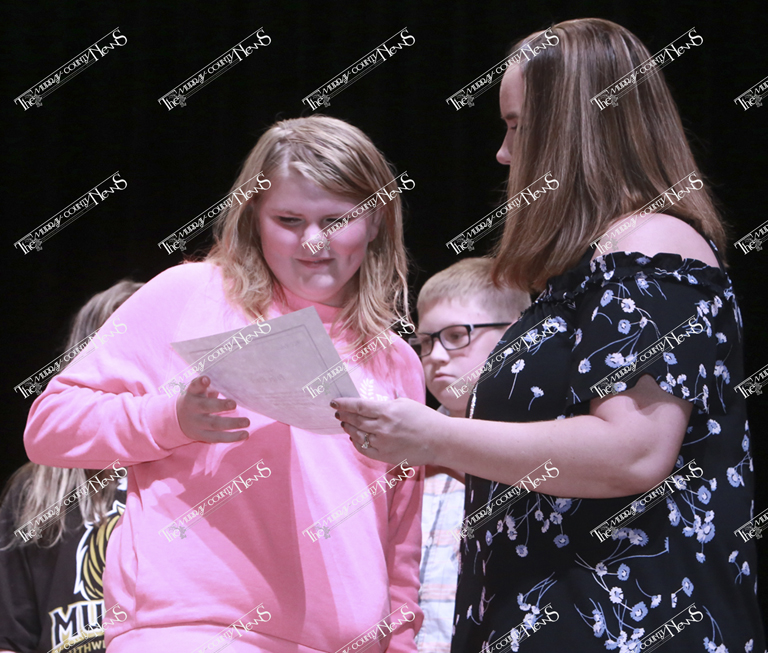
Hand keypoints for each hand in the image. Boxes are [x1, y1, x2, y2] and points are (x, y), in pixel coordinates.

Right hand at [176, 376, 249, 443]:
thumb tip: (234, 383)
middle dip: (220, 405)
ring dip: (232, 423)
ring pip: (214, 424)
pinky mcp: (202, 435)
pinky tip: (245, 434)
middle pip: (205, 406)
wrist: (177, 419)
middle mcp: (193, 408)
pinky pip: (218, 437)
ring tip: (247, 422)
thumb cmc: (197, 399)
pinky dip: (232, 437)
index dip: (200, 383)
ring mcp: (197, 423)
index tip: (206, 379)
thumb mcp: (199, 390)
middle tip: (234, 404)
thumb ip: (212, 386)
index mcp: (192, 393)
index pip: (194, 386)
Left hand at [331, 396, 446, 465]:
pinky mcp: (385, 456)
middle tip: (338, 412)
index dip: (344, 404)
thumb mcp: (405, 403)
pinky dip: (356, 442)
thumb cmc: (424, 418)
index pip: (358, 406)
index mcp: (387, 411)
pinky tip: (354, 437)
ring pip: (357, 435)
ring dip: (348, 428)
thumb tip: (368, 405)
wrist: (439, 440)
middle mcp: (382, 428)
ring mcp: (383, 443)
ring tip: (345, 423)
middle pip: (355, 420)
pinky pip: (364, 449)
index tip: (335, 402)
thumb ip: (385, 404)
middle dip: (344, 415)